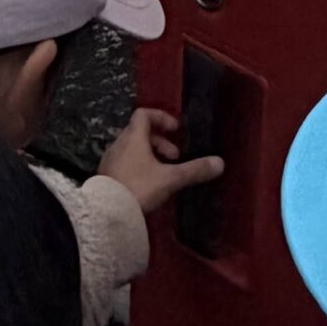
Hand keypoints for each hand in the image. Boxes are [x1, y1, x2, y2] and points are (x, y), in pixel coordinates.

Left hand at [99, 109, 222, 217]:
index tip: (176, 130)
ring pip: (132, 148)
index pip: (144, 114)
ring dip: (150, 154)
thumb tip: (220, 163)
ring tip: (164, 171)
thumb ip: (194, 170)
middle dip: (160, 141)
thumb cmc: (139, 187)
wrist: (107, 211)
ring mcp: (110, 160)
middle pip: (140, 132)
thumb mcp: (170, 178)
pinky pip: (125, 162)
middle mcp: (119, 144)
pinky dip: (139, 165)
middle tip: (174, 157)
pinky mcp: (106, 175)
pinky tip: (149, 183)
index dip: (161, 117)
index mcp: (133, 138)